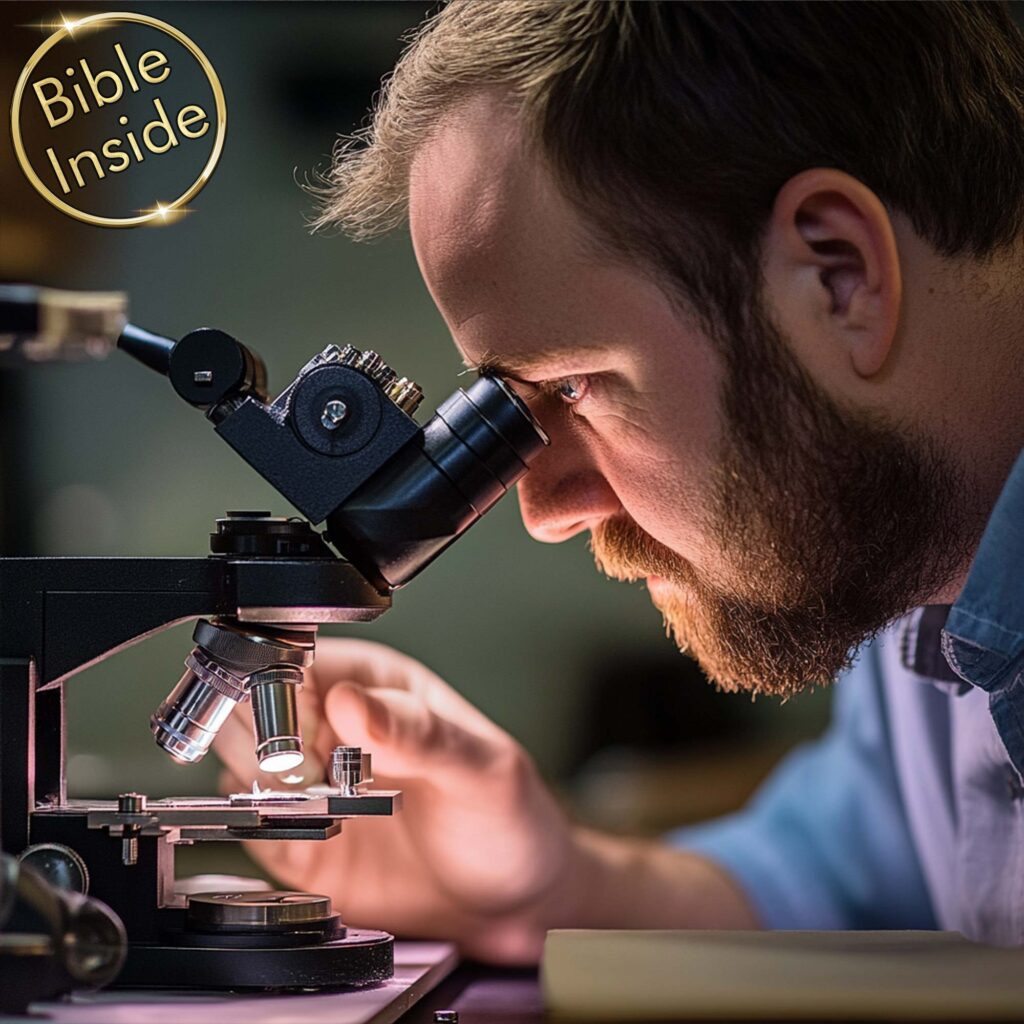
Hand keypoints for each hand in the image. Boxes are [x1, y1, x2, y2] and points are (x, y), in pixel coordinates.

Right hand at [213, 638, 574, 962]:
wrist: (511, 901)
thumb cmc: (508, 818)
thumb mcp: (478, 768)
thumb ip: (417, 733)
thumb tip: (351, 701)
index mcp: (375, 686)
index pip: (295, 662)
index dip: (286, 695)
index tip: (311, 736)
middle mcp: (333, 727)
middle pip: (251, 708)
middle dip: (267, 744)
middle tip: (314, 777)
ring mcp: (311, 783)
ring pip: (240, 763)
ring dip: (267, 790)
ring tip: (325, 810)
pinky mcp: (298, 840)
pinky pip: (250, 826)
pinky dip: (266, 835)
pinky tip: (313, 841)